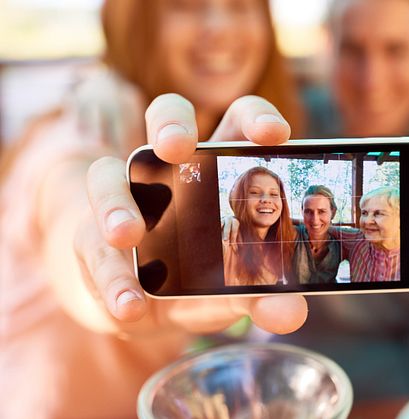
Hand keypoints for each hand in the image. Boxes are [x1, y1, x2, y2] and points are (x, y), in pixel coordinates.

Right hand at [75, 94, 306, 334]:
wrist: (134, 303)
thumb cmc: (195, 279)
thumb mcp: (231, 289)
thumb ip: (262, 297)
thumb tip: (291, 314)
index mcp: (217, 168)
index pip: (238, 120)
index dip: (255, 117)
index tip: (272, 134)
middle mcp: (167, 170)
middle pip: (166, 117)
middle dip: (170, 124)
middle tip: (177, 147)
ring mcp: (123, 198)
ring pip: (106, 174)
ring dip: (115, 203)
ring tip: (128, 234)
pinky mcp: (89, 238)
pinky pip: (91, 247)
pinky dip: (111, 278)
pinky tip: (128, 304)